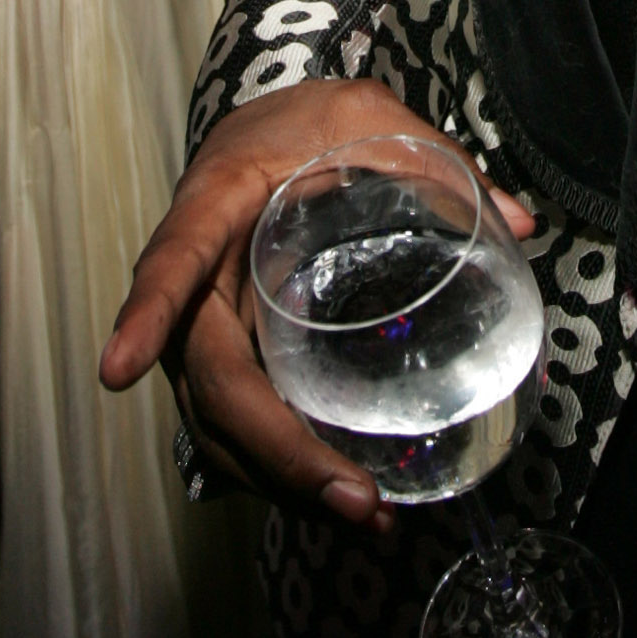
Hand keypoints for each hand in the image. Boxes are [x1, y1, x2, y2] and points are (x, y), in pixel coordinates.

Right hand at [100, 76, 535, 523]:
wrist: (270, 127)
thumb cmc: (309, 121)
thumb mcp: (373, 118)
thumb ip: (439, 164)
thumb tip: (519, 223)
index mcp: (216, 204)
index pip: (172, 260)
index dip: (147, 312)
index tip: (117, 370)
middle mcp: (199, 279)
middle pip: (212, 377)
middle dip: (274, 450)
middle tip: (352, 498)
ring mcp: (210, 328)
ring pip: (221, 421)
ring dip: (283, 481)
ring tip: (364, 518)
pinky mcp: (235, 358)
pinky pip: (241, 423)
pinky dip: (283, 469)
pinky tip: (343, 500)